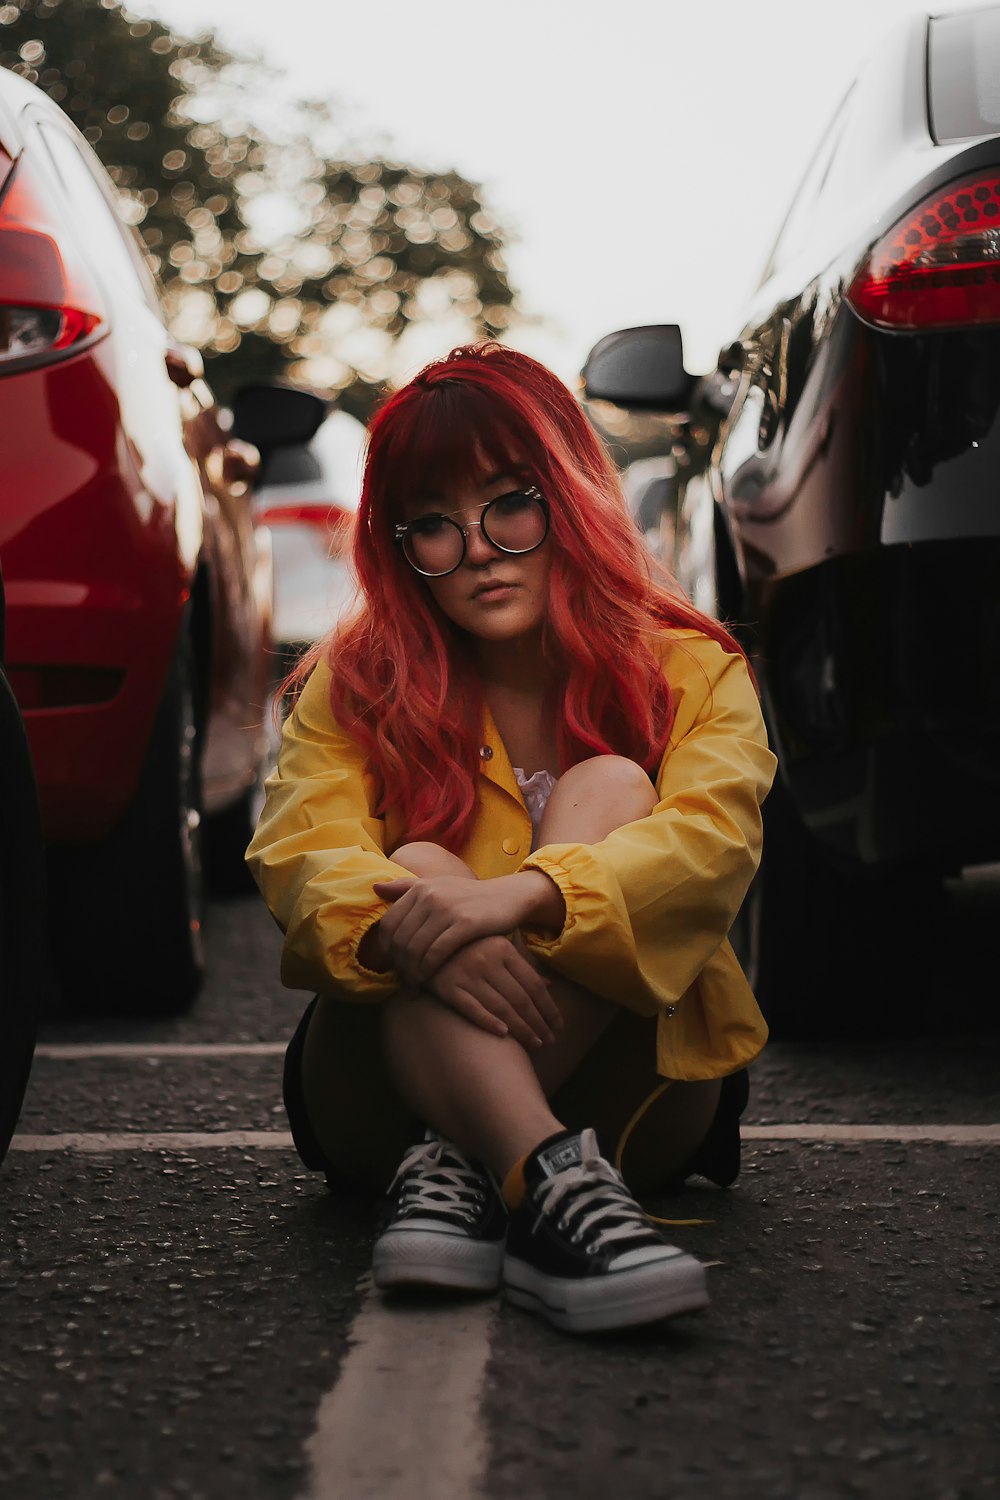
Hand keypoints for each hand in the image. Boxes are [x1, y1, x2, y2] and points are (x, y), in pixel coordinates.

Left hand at [372, 872, 562, 985]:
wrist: (508, 896)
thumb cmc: (469, 896)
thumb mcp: (438, 885)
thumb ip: (406, 887)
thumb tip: (375, 888)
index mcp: (419, 888)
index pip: (388, 924)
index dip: (386, 950)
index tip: (393, 966)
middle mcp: (430, 895)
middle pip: (400, 940)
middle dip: (399, 966)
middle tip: (404, 982)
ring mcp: (447, 909)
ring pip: (416, 949)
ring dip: (412, 973)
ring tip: (415, 986)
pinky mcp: (465, 923)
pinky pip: (436, 953)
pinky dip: (428, 970)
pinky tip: (429, 981)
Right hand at [427, 935, 564, 1049]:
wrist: (426, 943)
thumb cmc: (469, 947)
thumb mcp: (498, 949)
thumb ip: (522, 967)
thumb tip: (550, 985)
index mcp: (503, 949)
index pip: (533, 985)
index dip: (549, 1008)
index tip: (559, 1026)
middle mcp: (487, 961)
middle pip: (520, 999)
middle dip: (538, 1023)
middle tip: (549, 1041)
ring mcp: (466, 974)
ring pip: (501, 1007)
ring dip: (521, 1029)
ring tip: (534, 1044)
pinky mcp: (447, 987)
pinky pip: (472, 1009)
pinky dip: (489, 1022)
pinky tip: (504, 1036)